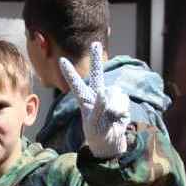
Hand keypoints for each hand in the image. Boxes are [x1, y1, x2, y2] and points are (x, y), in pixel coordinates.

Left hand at [59, 42, 130, 158]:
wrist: (111, 142)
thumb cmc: (98, 134)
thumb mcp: (95, 124)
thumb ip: (99, 107)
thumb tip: (105, 92)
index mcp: (85, 100)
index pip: (76, 84)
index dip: (70, 73)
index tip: (61, 60)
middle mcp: (98, 94)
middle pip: (97, 73)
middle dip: (96, 58)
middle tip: (95, 43)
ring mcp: (110, 97)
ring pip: (114, 92)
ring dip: (114, 106)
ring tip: (110, 118)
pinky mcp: (121, 101)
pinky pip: (123, 100)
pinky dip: (122, 109)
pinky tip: (118, 117)